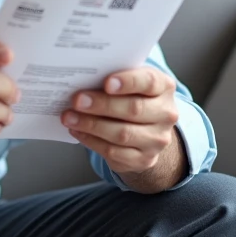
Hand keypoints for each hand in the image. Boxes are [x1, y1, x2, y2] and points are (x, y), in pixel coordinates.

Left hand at [62, 67, 179, 174]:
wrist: (147, 131)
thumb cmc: (133, 97)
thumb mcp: (131, 82)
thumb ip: (115, 77)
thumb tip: (83, 77)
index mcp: (164, 87)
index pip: (149, 82)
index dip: (128, 82)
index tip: (106, 82)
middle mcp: (166, 114)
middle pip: (134, 109)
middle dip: (102, 105)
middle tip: (77, 100)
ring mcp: (157, 139)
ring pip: (122, 133)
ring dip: (91, 125)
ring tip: (70, 117)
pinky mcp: (143, 160)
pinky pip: (114, 152)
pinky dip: (91, 141)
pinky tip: (77, 131)